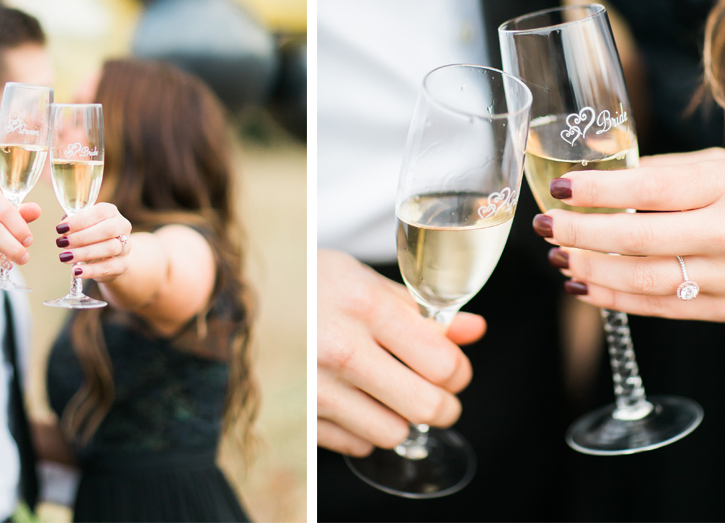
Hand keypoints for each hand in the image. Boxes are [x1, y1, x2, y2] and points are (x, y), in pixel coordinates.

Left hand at [55, 203, 132, 281]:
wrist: (109, 256)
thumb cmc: (91, 236)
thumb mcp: (83, 226)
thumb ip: (74, 223)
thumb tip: (64, 225)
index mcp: (111, 212)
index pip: (99, 212)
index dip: (80, 220)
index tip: (61, 228)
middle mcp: (122, 227)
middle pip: (107, 230)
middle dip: (82, 237)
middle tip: (62, 243)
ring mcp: (126, 246)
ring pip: (109, 248)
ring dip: (84, 253)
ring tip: (65, 257)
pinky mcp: (123, 264)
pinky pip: (109, 267)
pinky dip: (91, 270)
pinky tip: (76, 271)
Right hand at [317, 249, 486, 456]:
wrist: (251, 299)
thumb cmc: (310, 283)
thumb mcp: (364, 279)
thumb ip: (420, 309)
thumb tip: (473, 330)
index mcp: (364, 306)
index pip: (441, 363)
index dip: (458, 370)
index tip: (452, 367)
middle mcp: (340, 349)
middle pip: (425, 406)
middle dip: (444, 404)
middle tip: (439, 394)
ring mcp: (317, 386)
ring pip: (393, 433)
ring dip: (402, 419)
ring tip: (392, 394)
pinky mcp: (300, 413)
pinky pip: (356, 445)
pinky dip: (365, 430)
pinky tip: (358, 401)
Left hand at [537, 147, 724, 321]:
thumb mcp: (722, 167)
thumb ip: (663, 173)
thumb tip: (599, 174)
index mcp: (723, 187)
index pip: (647, 190)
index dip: (597, 191)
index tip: (561, 188)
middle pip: (636, 240)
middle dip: (579, 235)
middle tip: (545, 226)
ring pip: (643, 282)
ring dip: (590, 272)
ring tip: (558, 258)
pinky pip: (660, 309)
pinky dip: (614, 300)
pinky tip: (584, 288)